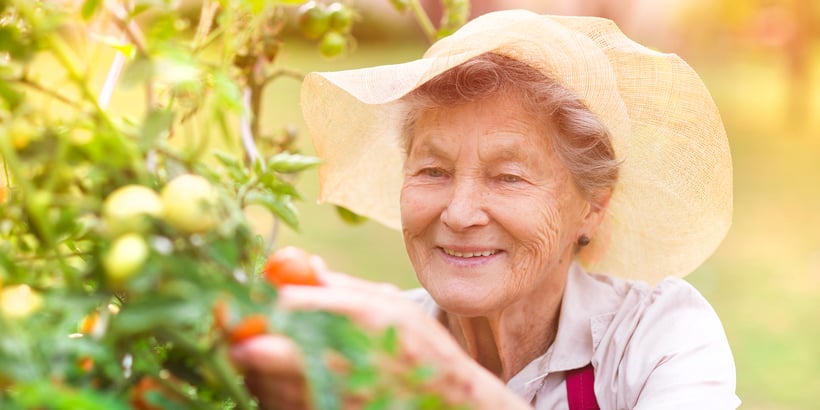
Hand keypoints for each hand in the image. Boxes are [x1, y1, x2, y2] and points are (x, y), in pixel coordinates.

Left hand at [230, 255, 530, 409]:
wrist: (449, 405)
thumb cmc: (420, 350)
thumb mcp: (390, 306)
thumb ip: (342, 288)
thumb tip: (301, 268)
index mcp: (358, 320)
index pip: (285, 306)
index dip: (251, 302)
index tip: (231, 299)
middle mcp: (341, 360)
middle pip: (260, 350)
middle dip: (237, 338)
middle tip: (229, 329)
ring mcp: (332, 398)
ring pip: (261, 383)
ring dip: (251, 367)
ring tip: (261, 354)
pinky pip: (276, 406)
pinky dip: (268, 393)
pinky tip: (280, 381)